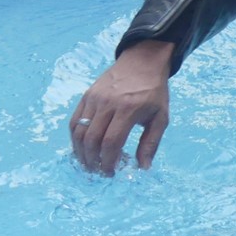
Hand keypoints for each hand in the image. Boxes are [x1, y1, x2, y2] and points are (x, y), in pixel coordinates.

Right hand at [69, 39, 174, 174]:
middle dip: (92, 161)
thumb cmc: (154, 91)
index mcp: (129, 109)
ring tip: (89, 164)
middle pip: (92, 139)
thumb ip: (151, 143)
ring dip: (81, 152)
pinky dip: (75, 138)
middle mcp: (108, 103)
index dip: (108, 161)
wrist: (143, 62)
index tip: (110, 173)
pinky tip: (82, 148)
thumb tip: (143, 167)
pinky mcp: (87, 96)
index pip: (111, 141)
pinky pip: (74, 121)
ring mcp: (95, 98)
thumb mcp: (161, 117)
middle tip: (98, 171)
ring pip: (79, 132)